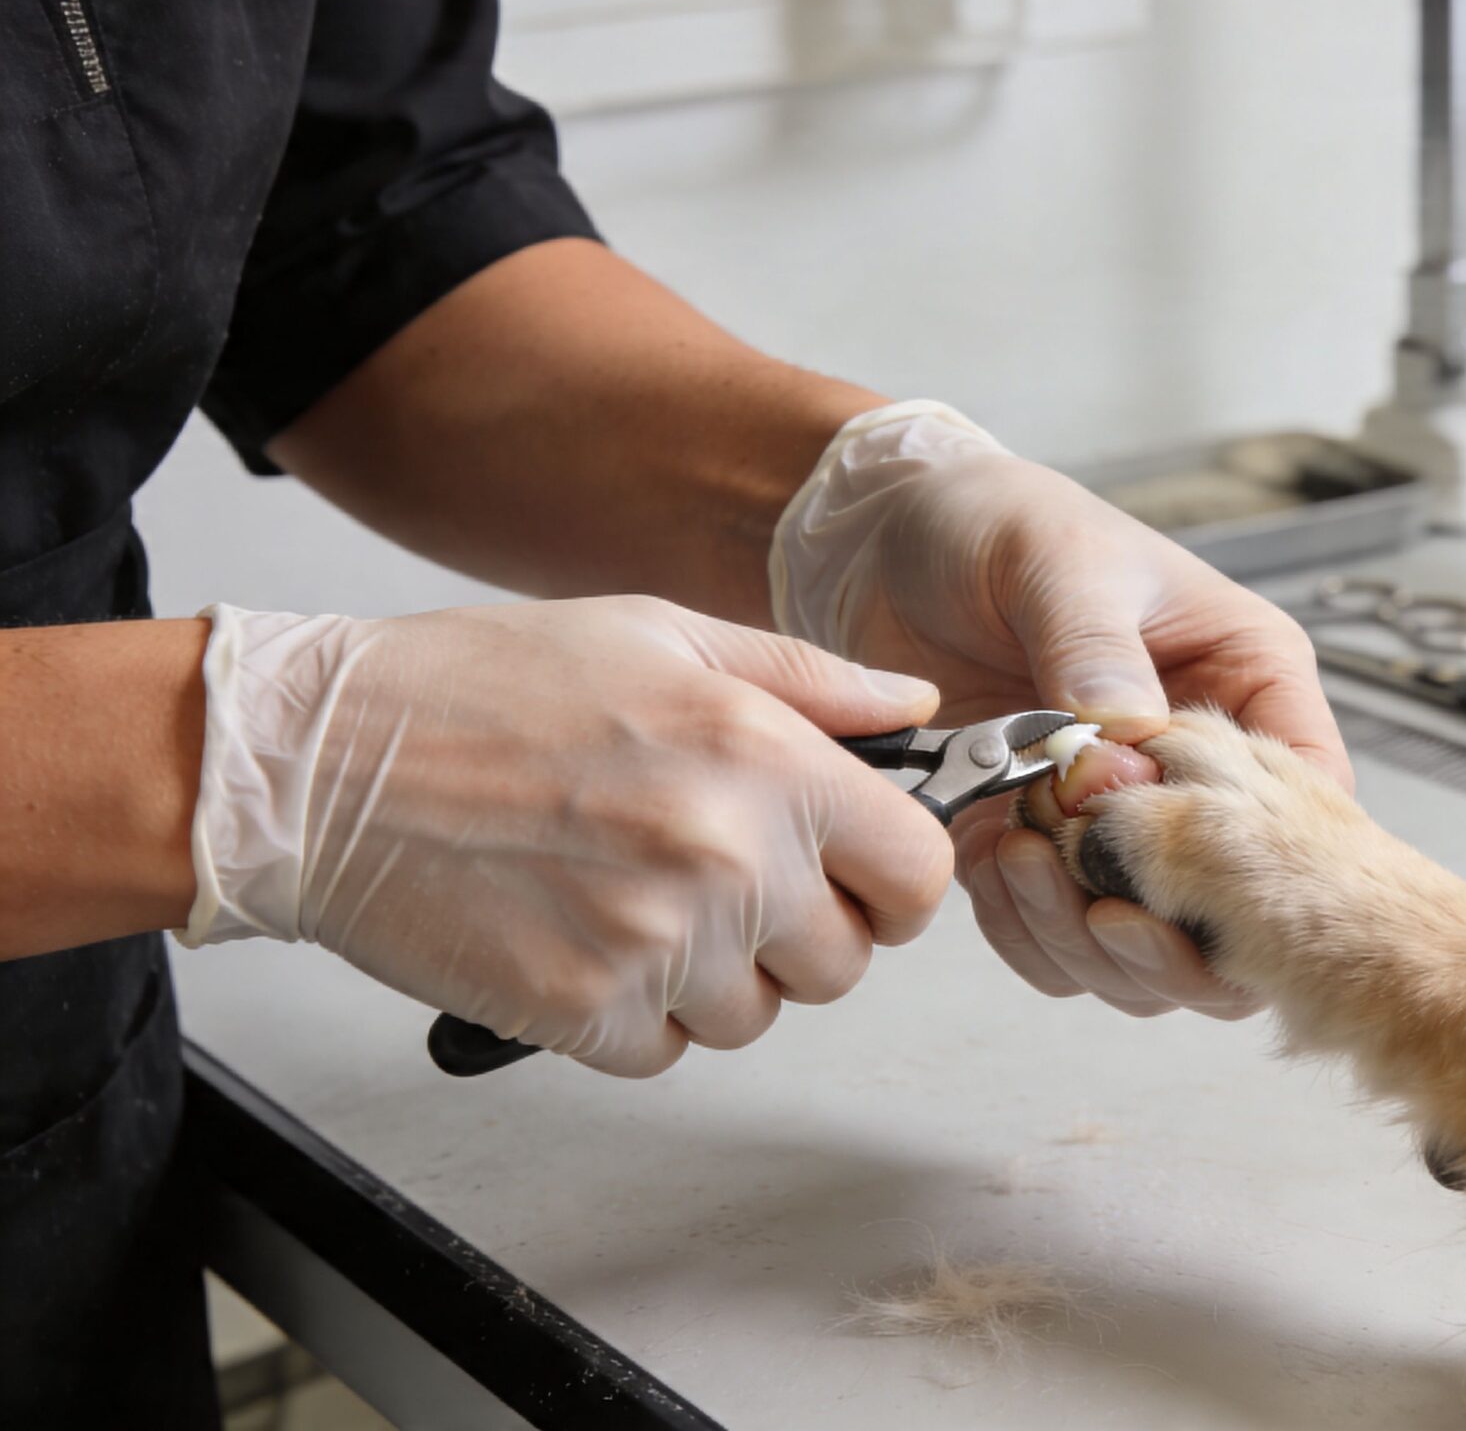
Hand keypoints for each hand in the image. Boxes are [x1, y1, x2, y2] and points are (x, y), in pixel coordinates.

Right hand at [179, 596, 952, 1075]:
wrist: (321, 763)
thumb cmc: (481, 688)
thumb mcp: (664, 638)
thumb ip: (811, 681)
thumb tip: (915, 705)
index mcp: (768, 761)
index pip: (920, 876)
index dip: (896, 883)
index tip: (859, 876)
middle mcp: (730, 859)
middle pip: (846, 963)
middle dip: (800, 934)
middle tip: (718, 879)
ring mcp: (657, 946)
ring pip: (755, 1016)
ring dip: (713, 978)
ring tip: (630, 896)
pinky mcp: (583, 1013)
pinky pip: (665, 1051)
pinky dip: (634, 1016)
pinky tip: (581, 937)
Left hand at [770, 404, 1350, 1017]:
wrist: (881, 537)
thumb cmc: (997, 521)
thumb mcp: (1060, 561)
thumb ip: (1095, 654)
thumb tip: (1124, 761)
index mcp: (1250, 682)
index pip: (1313, 798)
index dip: (1273, 858)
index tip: (1192, 868)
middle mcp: (1201, 772)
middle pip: (1239, 909)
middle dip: (1171, 931)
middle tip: (1097, 902)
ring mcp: (1124, 826)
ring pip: (1150, 948)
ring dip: (1085, 936)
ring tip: (1017, 856)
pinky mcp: (1045, 858)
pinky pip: (1061, 945)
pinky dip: (1028, 930)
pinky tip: (987, 862)